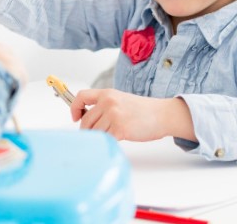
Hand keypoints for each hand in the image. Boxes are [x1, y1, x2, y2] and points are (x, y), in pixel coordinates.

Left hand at [71, 88, 195, 141]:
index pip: (81, 96)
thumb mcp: (120, 99)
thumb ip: (104, 105)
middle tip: (93, 134)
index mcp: (107, 93)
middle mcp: (108, 102)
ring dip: (99, 137)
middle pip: (85, 120)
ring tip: (110, 135)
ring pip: (95, 131)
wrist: (162, 114)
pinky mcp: (120, 129)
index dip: (74, 108)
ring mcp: (114, 115)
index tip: (75, 117)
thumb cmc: (143, 110)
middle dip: (86, 130)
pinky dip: (108, 142)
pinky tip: (116, 139)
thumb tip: (86, 118)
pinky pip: (106, 139)